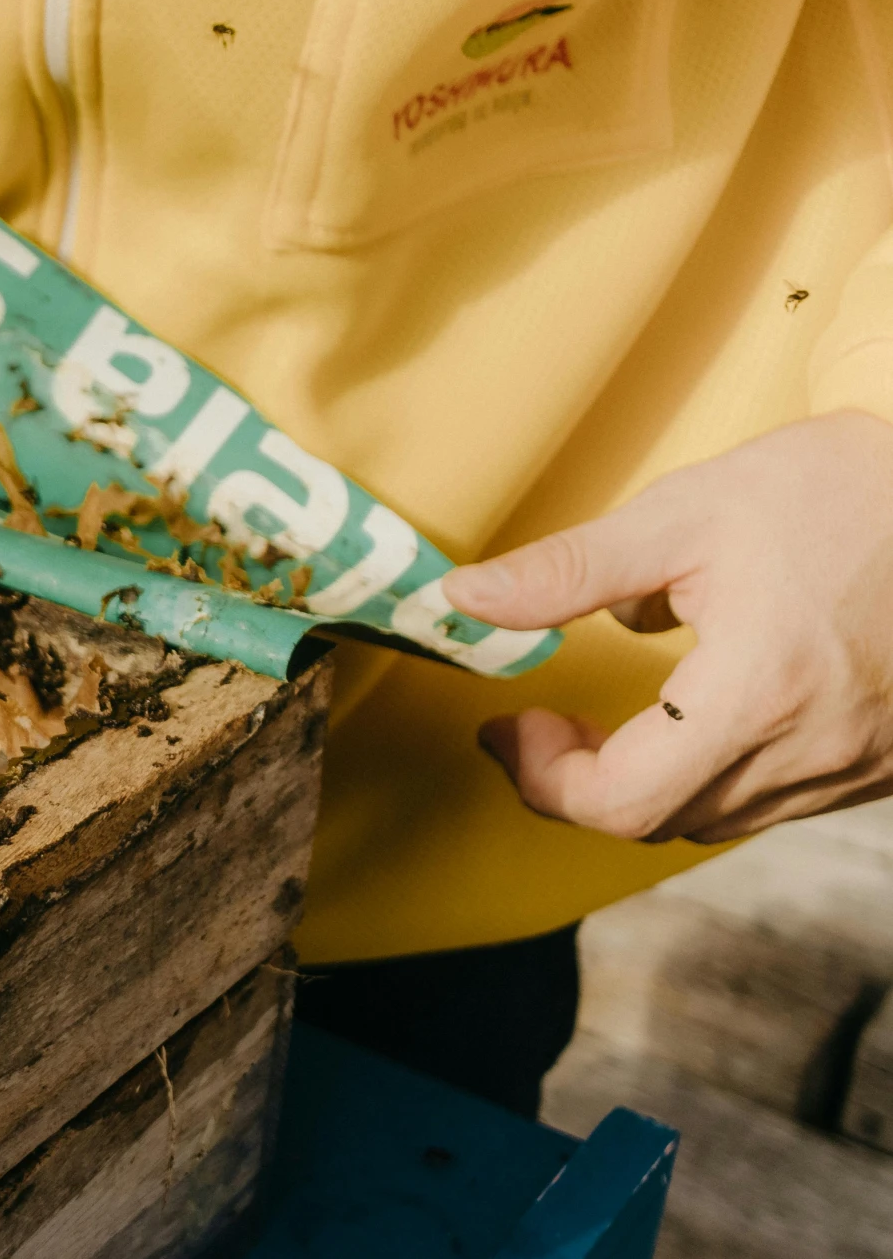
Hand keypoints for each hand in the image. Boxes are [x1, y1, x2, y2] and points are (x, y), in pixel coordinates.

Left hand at [442, 411, 892, 843]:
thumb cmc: (824, 490)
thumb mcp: (677, 516)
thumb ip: (564, 573)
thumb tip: (461, 599)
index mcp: (758, 694)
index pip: (621, 800)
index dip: (542, 777)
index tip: (508, 725)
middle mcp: (815, 750)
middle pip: (661, 821)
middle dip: (577, 781)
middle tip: (537, 725)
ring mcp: (859, 766)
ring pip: (717, 819)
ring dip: (644, 784)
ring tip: (602, 723)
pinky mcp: (884, 763)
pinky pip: (775, 802)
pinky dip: (710, 776)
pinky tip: (690, 720)